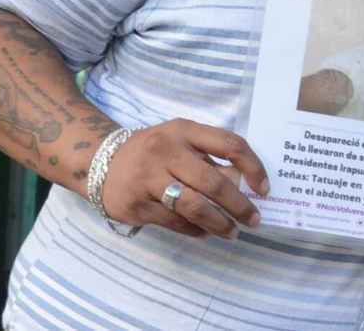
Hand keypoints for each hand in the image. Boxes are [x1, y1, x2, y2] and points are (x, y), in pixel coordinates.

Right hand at [99, 118, 272, 237]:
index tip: (264, 188)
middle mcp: (166, 152)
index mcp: (184, 131)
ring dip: (219, 224)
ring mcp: (148, 179)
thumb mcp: (180, 141)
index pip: (229, 144)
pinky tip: (205, 231)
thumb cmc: (153, 151)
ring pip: (193, 207)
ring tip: (233, 232)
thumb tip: (246, 186)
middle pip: (213, 182)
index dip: (253, 167)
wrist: (99, 160)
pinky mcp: (137, 204)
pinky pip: (175, 222)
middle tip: (254, 220)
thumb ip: (210, 158)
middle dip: (240, 205)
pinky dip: (196, 230)